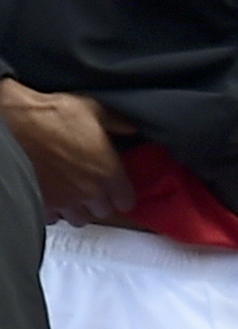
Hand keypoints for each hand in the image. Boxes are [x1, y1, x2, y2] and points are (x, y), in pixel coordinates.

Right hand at [0, 80, 135, 221]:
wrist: (16, 124)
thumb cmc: (53, 116)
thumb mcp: (94, 110)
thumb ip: (117, 123)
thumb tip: (129, 127)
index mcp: (107, 171)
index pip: (126, 202)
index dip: (123, 195)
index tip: (119, 189)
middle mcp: (88, 191)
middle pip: (103, 212)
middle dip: (101, 201)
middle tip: (95, 188)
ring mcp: (63, 200)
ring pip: (79, 218)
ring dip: (79, 208)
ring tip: (75, 194)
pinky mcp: (41, 202)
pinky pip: (53, 218)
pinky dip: (55, 211)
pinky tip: (54, 196)